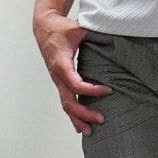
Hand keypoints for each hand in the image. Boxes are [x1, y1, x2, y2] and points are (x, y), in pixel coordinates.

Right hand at [32, 9, 111, 135]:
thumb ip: (94, 34)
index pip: (76, 84)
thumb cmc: (60, 28)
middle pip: (69, 101)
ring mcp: (57, 80)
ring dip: (77, 119)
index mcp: (61, 64)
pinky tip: (80, 124)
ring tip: (90, 131)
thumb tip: (113, 37)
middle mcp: (57, 75)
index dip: (91, 91)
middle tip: (101, 119)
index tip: (108, 90)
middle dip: (84, 113)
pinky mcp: (59, 81)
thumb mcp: (78, 29)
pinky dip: (73, 114)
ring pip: (65, 104)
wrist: (44, 26)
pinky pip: (65, 100)